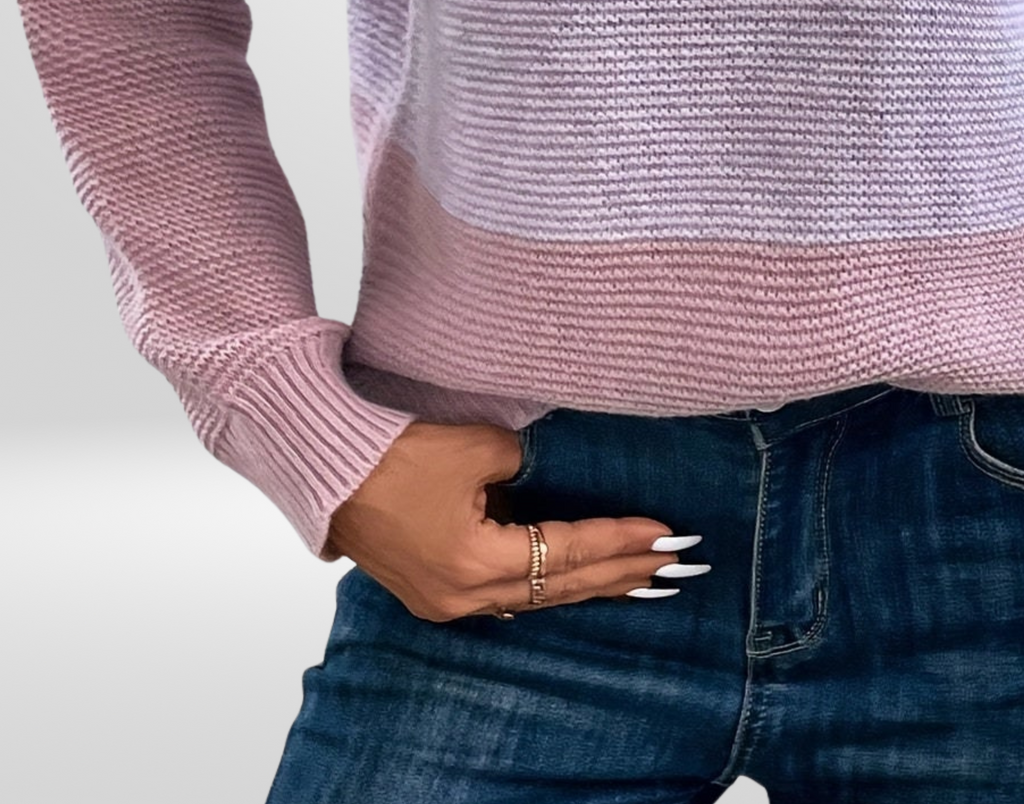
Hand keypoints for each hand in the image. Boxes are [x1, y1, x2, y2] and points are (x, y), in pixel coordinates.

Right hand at [323, 419, 696, 620]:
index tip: (666, 534)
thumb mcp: (478, 447)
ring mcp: (446, 602)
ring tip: (638, 577)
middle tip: (672, 564)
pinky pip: (505, 596)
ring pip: (536, 596)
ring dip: (587, 584)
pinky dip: (546, 584)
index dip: (621, 541)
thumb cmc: (393, 453)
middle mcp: (465, 597)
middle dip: (619, 573)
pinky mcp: (432, 593)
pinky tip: (574, 582)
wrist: (324, 470)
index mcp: (477, 563)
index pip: (568, 551)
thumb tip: (554, 471)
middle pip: (560, 586)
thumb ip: (527, 464)